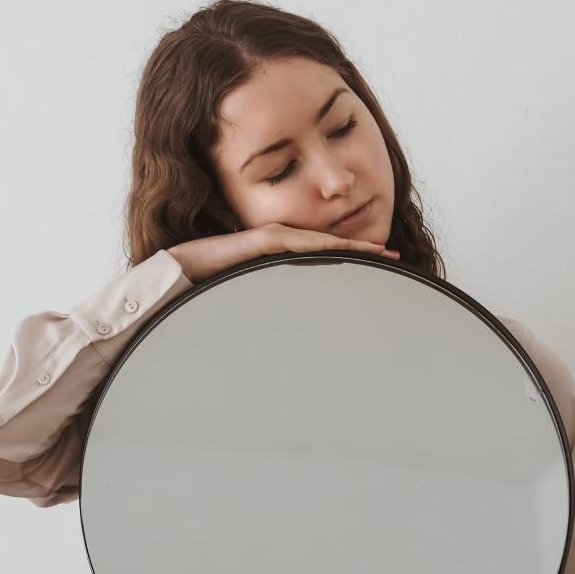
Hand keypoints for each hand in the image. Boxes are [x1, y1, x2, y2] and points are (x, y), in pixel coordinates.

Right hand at [167, 222, 399, 284]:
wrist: (181, 274)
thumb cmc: (211, 289)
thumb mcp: (251, 297)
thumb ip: (273, 305)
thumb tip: (290, 334)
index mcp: (280, 257)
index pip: (323, 256)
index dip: (352, 258)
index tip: (379, 264)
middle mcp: (281, 244)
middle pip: (331, 247)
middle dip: (364, 251)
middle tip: (394, 256)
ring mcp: (274, 239)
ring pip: (322, 243)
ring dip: (353, 248)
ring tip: (381, 252)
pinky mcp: (263, 241)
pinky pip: (301, 244)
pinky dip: (325, 246)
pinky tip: (346, 250)